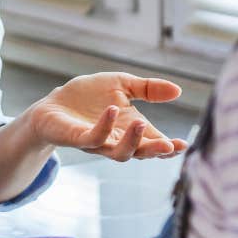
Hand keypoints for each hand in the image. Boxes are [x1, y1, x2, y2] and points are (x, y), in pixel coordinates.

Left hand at [25, 72, 186, 161]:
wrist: (53, 103)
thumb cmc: (87, 97)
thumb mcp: (122, 85)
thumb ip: (148, 89)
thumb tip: (179, 90)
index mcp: (130, 130)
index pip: (153, 142)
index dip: (168, 147)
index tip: (184, 144)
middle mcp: (117, 140)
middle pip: (140, 153)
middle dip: (155, 151)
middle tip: (170, 146)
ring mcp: (97, 142)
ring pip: (119, 152)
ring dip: (132, 141)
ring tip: (142, 123)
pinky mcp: (78, 138)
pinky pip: (93, 138)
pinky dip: (104, 126)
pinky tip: (112, 110)